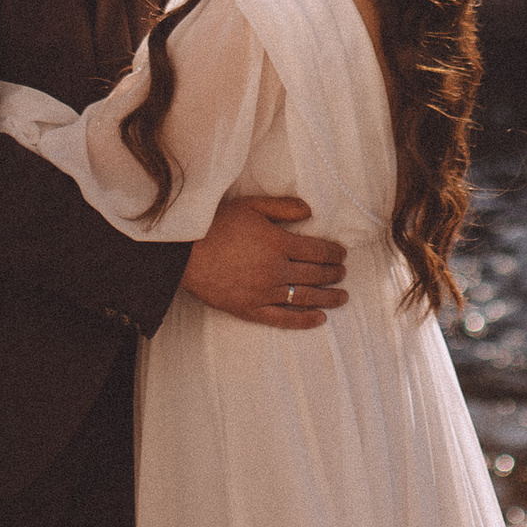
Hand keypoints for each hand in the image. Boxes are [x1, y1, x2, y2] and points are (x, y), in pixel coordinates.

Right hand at [182, 195, 347, 330]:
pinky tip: (319, 320)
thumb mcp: (250, 206)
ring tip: (342, 297)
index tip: (342, 254)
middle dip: (334, 273)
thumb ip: (283, 207)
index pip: (317, 250)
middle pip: (315, 274)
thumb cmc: (215, 225)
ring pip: (305, 297)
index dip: (334, 253)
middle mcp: (276, 270)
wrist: (184, 252)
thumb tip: (311, 211)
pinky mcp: (250, 309)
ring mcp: (264, 292)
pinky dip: (304, 320)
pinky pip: (282, 319)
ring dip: (328, 298)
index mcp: (278, 243)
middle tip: (343, 273)